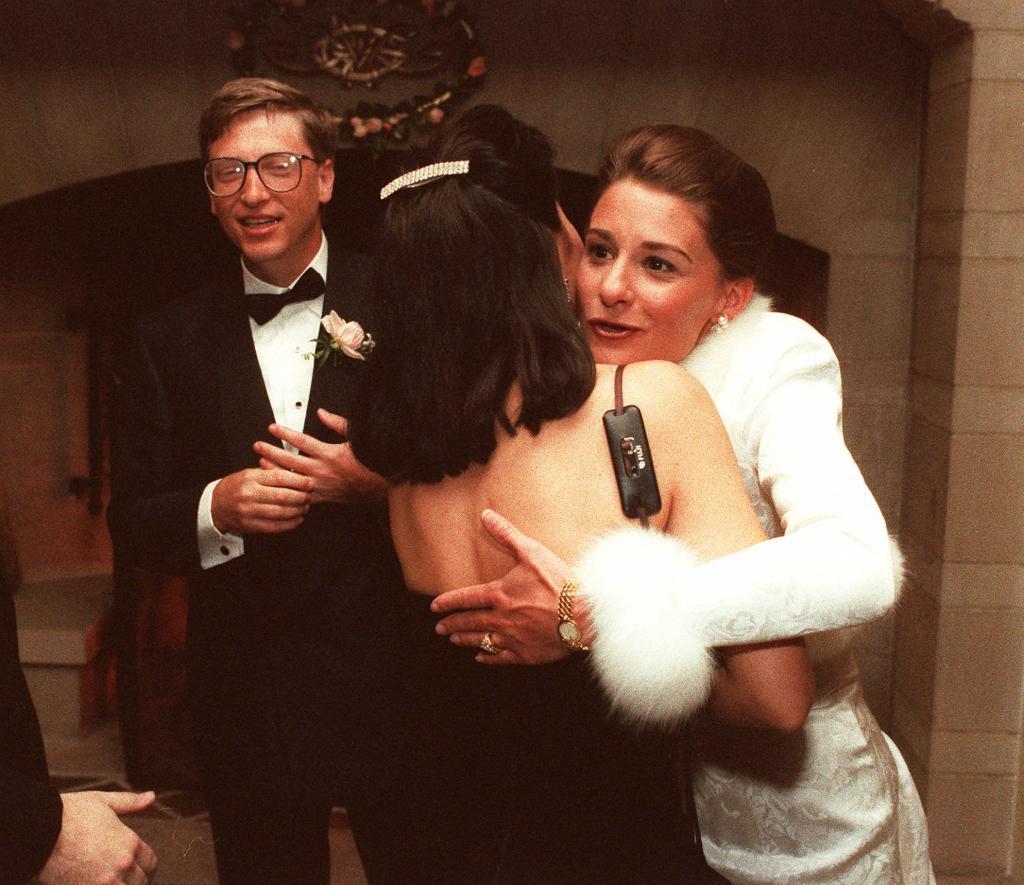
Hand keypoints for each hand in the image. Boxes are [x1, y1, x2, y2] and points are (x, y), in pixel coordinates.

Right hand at [38, 790, 156, 883]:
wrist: (37, 831)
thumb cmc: (68, 816)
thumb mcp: (103, 802)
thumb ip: (130, 803)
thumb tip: (151, 797)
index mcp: (130, 843)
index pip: (150, 863)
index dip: (144, 865)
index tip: (137, 867)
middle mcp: (121, 865)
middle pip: (140, 882)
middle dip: (133, 879)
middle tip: (121, 876)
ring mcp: (103, 884)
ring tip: (110, 881)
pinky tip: (96, 883)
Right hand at [211, 467, 312, 534]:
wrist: (214, 506)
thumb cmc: (235, 487)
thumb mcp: (249, 473)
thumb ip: (270, 472)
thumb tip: (296, 472)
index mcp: (250, 478)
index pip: (279, 478)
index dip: (298, 481)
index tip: (309, 482)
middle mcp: (249, 495)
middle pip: (282, 496)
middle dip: (301, 496)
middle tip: (310, 495)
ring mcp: (249, 512)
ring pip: (280, 512)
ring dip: (297, 511)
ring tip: (305, 507)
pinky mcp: (250, 526)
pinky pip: (274, 526)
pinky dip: (289, 524)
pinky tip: (298, 519)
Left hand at [254, 410, 387, 503]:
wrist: (379, 486)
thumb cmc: (370, 461)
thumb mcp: (356, 437)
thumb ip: (337, 424)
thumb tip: (321, 413)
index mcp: (329, 454)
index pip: (301, 441)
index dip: (284, 434)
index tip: (272, 428)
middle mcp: (322, 470)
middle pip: (290, 460)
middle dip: (271, 451)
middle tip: (258, 445)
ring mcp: (321, 485)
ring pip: (291, 479)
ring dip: (274, 471)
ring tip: (261, 463)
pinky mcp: (323, 497)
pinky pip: (300, 495)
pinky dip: (288, 490)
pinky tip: (278, 485)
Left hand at [431, 509, 573, 664]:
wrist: (583, 614)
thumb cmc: (558, 581)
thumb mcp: (532, 552)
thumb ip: (507, 534)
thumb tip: (486, 515)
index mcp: (500, 595)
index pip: (466, 598)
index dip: (448, 602)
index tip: (435, 606)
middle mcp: (501, 618)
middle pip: (469, 622)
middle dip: (452, 624)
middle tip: (439, 628)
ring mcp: (512, 638)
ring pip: (481, 641)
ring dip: (465, 640)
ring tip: (454, 640)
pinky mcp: (526, 654)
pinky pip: (500, 657)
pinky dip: (488, 658)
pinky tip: (481, 657)